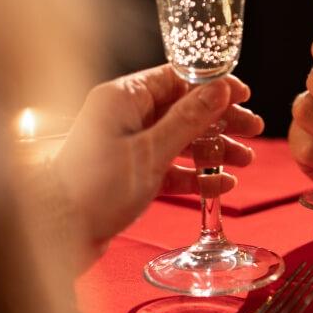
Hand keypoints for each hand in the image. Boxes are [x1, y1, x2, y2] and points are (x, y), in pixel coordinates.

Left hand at [53, 65, 263, 245]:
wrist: (59, 232)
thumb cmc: (95, 188)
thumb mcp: (150, 152)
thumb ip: (188, 120)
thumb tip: (219, 90)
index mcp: (122, 97)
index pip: (176, 79)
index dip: (213, 86)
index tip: (243, 94)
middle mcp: (123, 115)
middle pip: (182, 109)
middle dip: (219, 121)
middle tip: (253, 129)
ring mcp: (126, 144)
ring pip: (179, 139)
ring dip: (212, 150)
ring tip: (244, 161)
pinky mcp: (128, 172)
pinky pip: (169, 166)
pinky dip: (193, 175)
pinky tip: (220, 186)